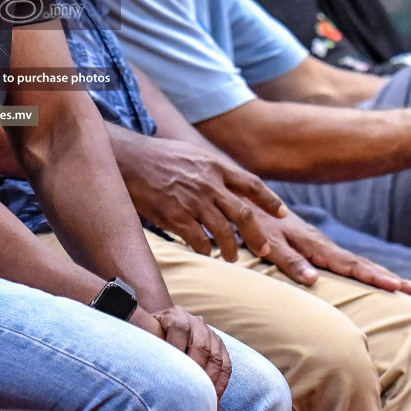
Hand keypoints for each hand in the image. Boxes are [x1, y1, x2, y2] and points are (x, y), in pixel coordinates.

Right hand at [117, 133, 286, 261]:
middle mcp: (209, 183)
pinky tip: (204, 252)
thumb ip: (211, 169)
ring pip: (224, 232)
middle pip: (244, 214)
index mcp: (215, 165)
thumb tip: (226, 182)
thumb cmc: (157, 156)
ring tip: (230, 256)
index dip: (270, 200)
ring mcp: (193, 201)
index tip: (283, 213)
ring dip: (230, 248)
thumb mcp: (191, 153)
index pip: (252, 184)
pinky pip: (199, 240)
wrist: (127, 158)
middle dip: (258, 236)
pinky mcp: (175, 216)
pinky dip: (204, 249)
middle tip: (265, 250)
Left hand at [138, 305, 230, 395]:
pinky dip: (222, 380)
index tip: (172, 370)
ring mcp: (210, 333)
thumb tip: (139, 343)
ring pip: (216, 356)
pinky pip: (226, 363)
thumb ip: (142, 331)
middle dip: (197, 370)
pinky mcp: (219, 345)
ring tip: (206, 397)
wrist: (165, 322)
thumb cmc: (151, 331)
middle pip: (201, 346)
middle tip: (192, 391)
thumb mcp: (143, 327)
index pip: (179, 329)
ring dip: (212, 379)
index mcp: (175, 316)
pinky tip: (216, 394)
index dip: (176, 349)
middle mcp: (196, 323)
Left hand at [247, 208, 410, 292]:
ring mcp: (316, 243)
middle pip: (357, 262)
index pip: (350, 265)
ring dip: (373, 272)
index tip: (398, 286)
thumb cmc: (255, 224)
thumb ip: (290, 260)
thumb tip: (314, 280)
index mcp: (314, 245)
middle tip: (410, 287)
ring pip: (350, 260)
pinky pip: (338, 259)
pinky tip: (363, 274)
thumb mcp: (269, 243)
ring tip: (396, 283)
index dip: (374, 277)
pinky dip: (356, 267)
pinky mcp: (309, 243)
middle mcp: (320, 243)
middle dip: (383, 275)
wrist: (246, 198)